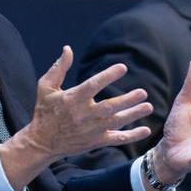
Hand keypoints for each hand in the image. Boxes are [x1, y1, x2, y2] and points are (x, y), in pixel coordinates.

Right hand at [18, 46, 153, 161]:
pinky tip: (146, 130)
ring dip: (134, 114)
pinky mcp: (95, 141)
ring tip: (148, 106)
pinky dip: (132, 136)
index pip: (93, 85)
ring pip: (116, 122)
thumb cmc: (45, 110)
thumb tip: (68, 49)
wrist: (42, 142)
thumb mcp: (46, 87)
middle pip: (110, 107)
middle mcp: (84, 115)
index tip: (123, 67)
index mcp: (73, 99)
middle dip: (127, 100)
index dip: (108, 76)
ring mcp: (91, 130)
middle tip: (143, 92)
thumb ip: (59, 68)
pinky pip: (116, 139)